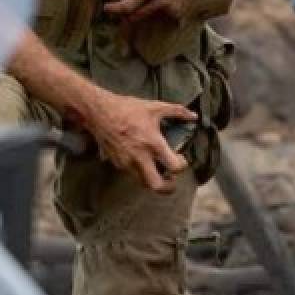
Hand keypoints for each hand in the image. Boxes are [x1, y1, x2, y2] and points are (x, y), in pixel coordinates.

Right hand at [83, 89, 197, 191]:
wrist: (99, 113)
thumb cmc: (128, 109)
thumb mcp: (156, 107)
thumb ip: (177, 111)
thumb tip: (194, 116)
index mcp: (152, 144)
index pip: (173, 166)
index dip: (182, 166)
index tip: (181, 159)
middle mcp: (140, 157)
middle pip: (156, 185)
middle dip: (168, 187)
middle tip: (172, 179)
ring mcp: (127, 163)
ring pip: (143, 183)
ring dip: (154, 180)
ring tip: (159, 170)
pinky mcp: (117, 164)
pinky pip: (132, 174)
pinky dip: (141, 172)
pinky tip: (144, 161)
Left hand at [103, 0, 212, 22]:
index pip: (128, 6)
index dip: (114, 9)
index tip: (106, 8)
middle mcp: (163, 1)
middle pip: (135, 17)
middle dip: (124, 14)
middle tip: (120, 6)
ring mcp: (173, 10)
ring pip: (146, 18)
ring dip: (140, 12)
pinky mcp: (179, 16)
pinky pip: (159, 19)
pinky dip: (155, 13)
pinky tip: (162, 0)